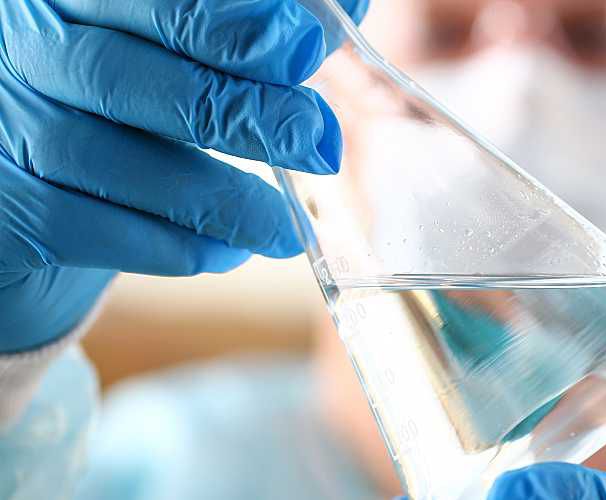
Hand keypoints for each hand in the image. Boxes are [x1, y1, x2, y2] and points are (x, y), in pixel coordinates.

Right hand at [0, 0, 367, 351]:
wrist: (33, 182)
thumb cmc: (129, 102)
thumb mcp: (183, 51)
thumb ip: (253, 27)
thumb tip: (350, 8)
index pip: (159, 0)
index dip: (235, 24)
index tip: (305, 47)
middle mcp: (25, 47)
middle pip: (127, 75)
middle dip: (240, 112)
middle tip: (319, 143)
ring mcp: (1, 123)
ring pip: (106, 160)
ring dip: (216, 199)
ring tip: (283, 227)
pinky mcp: (2, 205)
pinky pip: (85, 228)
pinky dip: (171, 245)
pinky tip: (228, 250)